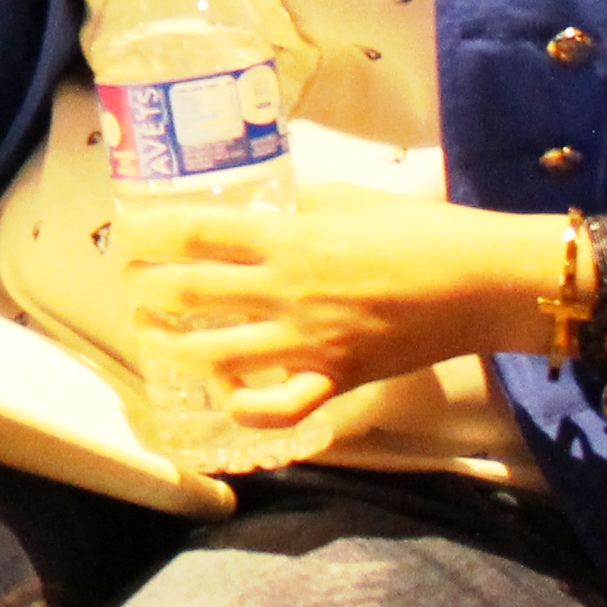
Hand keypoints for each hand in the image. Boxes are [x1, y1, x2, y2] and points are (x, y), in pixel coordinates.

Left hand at [127, 183, 572, 432]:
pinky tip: (227, 394)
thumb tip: (270, 198)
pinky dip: (245, 407)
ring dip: (174, 347)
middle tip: (129, 285)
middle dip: (148, 290)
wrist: (481, 283)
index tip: (125, 232)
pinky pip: (278, 409)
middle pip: (192, 293)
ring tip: (154, 336)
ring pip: (217, 355)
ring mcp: (308, 343)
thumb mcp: (350, 197)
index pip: (198, 234)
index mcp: (289, 239)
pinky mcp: (335, 380)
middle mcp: (287, 292)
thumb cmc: (422, 230)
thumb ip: (302, 200)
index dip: (151, 234)